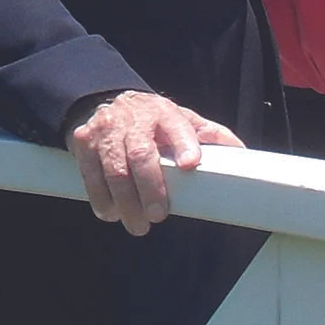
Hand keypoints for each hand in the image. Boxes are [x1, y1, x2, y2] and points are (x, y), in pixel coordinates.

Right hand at [68, 91, 243, 235]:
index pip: (177, 126)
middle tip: (158, 216)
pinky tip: (111, 213)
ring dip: (125, 203)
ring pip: (115, 170)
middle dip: (150, 189)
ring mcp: (106, 130)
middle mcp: (134, 119)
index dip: (185, 143)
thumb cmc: (149, 119)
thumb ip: (208, 134)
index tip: (191, 164)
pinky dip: (101, 199)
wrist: (101, 99)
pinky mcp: (84, 143)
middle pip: (142, 155)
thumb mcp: (179, 118)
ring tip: (137, 224)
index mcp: (164, 113)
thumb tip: (241, 153)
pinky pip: (91, 176)